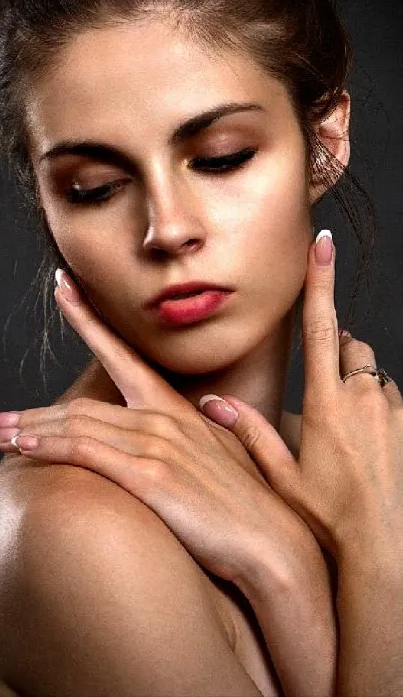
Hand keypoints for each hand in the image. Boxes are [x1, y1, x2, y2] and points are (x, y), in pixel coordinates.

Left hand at [0, 273, 316, 587]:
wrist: (273, 543)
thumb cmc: (253, 503)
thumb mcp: (235, 450)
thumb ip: (223, 420)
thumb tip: (212, 402)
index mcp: (179, 409)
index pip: (124, 355)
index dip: (89, 320)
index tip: (63, 289)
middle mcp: (164, 419)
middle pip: (83, 406)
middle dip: (37, 413)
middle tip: (3, 419)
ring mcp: (157, 446)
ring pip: (78, 426)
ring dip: (33, 431)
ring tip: (1, 436)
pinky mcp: (151, 478)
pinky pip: (87, 453)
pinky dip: (50, 447)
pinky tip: (25, 448)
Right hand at [200, 233, 402, 559]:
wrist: (385, 548)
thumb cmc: (330, 517)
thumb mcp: (283, 477)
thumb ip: (251, 433)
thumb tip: (214, 403)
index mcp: (327, 402)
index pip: (322, 327)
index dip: (320, 282)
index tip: (322, 244)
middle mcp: (364, 396)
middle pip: (353, 345)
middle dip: (339, 350)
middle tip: (323, 386)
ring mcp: (392, 410)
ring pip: (374, 374)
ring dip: (360, 383)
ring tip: (346, 429)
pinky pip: (393, 399)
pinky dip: (379, 407)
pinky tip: (369, 443)